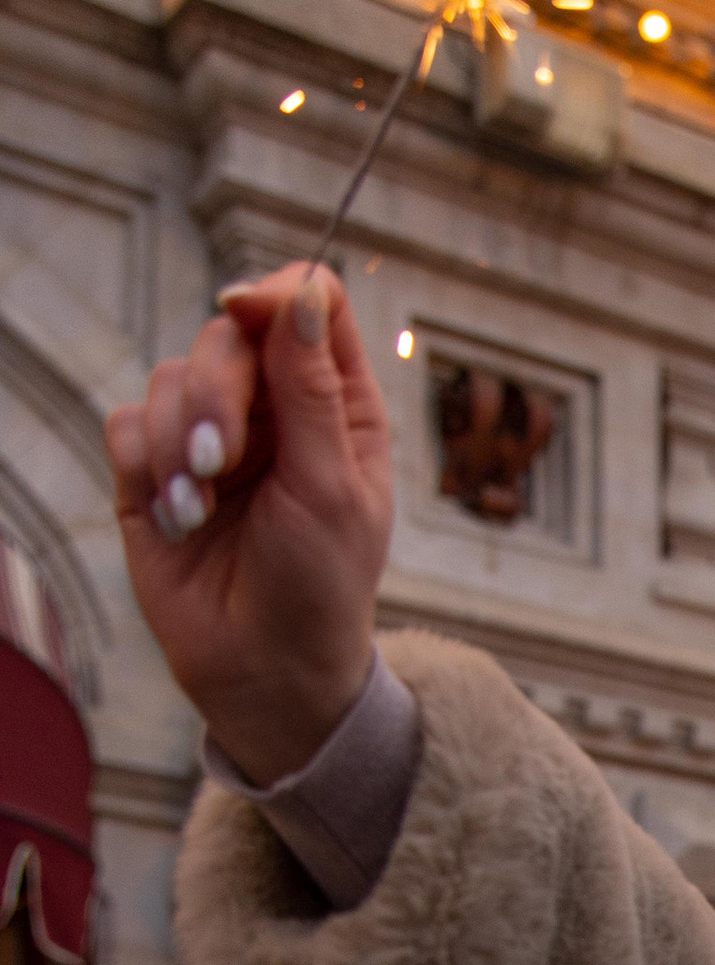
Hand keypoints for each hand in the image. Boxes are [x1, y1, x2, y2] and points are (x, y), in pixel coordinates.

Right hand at [105, 267, 393, 784]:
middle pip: (228, 333)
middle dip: (217, 394)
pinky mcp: (154, 468)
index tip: (246, 311)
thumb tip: (297, 294)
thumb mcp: (331, 486)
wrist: (262, 670)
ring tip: (202, 508)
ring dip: (179, 442)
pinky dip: (146, 466)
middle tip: (222, 462)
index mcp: (336, 403)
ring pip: (171, 376)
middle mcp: (274, 407)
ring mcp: (212, 434)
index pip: (310, 304)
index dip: (277, 294)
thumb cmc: (318, 584)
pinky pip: (128, 423)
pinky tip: (176, 518)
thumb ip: (310, 387)